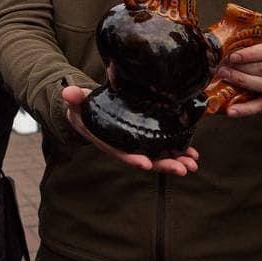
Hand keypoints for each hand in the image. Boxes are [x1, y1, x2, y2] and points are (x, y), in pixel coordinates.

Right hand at [61, 86, 198, 175]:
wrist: (89, 110)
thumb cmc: (83, 107)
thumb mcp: (77, 101)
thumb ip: (74, 98)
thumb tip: (69, 92)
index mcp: (107, 140)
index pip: (121, 152)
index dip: (133, 158)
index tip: (146, 163)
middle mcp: (124, 146)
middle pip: (145, 159)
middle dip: (164, 165)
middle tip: (183, 168)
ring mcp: (137, 143)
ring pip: (158, 156)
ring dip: (176, 161)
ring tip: (193, 163)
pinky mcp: (146, 137)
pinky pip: (163, 147)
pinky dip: (178, 151)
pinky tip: (193, 153)